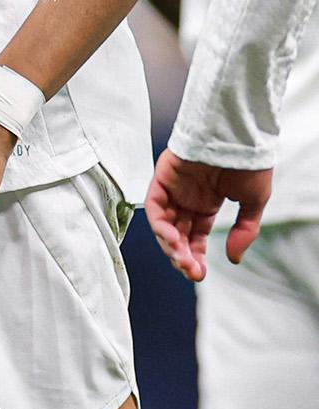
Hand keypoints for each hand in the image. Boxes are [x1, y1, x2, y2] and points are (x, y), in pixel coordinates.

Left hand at [144, 148, 271, 281]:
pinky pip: (154, 204)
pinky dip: (160, 224)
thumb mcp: (253, 202)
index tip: (200, 273)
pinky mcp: (163, 176)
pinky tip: (172, 240)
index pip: (194, 235)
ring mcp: (174, 186)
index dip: (195, 255)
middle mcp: (187, 196)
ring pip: (163, 223)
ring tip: (182, 260)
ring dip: (170, 245)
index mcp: (206, 202)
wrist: (238, 135)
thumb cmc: (248, 162)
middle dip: (182, 256)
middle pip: (176, 233)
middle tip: (191, 272)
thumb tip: (233, 258)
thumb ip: (244, 231)